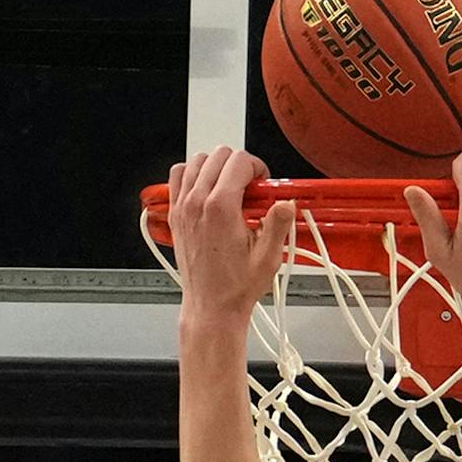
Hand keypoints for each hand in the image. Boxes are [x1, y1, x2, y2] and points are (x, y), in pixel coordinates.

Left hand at [170, 145, 295, 322]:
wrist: (211, 306)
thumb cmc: (235, 288)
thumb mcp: (268, 258)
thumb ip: (278, 225)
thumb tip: (286, 204)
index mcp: (222, 208)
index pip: (238, 161)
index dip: (256, 167)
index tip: (262, 184)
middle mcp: (198, 202)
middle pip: (218, 155)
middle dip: (238, 165)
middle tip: (250, 186)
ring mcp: (183, 206)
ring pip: (197, 160)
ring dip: (216, 166)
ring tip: (229, 185)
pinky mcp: (175, 214)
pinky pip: (178, 176)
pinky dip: (192, 173)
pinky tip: (206, 188)